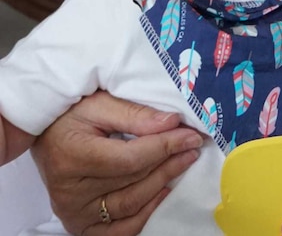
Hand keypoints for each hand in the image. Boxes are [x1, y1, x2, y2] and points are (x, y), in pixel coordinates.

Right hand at [31, 91, 203, 235]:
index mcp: (74, 157)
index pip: (131, 158)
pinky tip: (162, 193)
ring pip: (130, 206)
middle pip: (133, 182)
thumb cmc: (70, 115)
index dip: (165, 147)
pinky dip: (144, 214)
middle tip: (193, 147)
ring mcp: (74, 212)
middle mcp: (71, 192)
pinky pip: (118, 230)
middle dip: (169, 163)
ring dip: (162, 185)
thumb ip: (135, 114)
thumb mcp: (99, 103)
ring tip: (182, 164)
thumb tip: (172, 123)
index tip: (191, 136)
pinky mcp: (78, 224)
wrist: (43, 135)